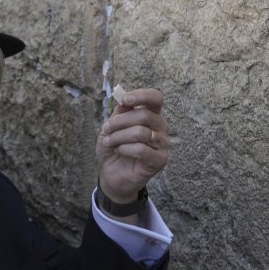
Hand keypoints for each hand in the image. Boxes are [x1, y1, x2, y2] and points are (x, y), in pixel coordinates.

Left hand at [96, 87, 168, 205]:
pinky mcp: (160, 160)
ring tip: (109, 142)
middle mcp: (161, 127)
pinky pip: (142, 149)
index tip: (125, 100)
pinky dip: (125, 149)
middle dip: (119, 122)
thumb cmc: (114, 147)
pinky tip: (118, 151)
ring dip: (119, 137)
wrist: (111, 174)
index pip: (156, 98)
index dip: (142, 95)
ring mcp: (162, 144)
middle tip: (106, 129)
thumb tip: (123, 97)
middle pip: (144, 115)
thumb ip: (120, 112)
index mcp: (152, 115)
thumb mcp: (112, 126)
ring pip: (141, 132)